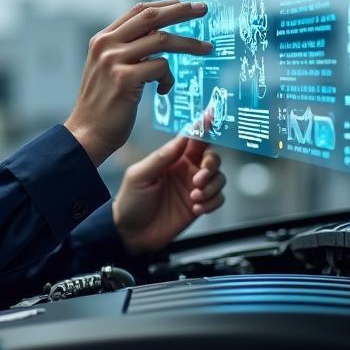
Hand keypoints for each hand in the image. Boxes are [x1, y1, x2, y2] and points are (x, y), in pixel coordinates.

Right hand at [64, 0, 211, 165]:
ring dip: (189, 44)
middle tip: (203, 9)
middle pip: (151, 17)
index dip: (164, 5)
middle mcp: (106, 45)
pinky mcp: (125, 79)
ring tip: (206, 48)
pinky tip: (163, 90)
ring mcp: (114, 60)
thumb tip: (158, 35)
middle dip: (181, 11)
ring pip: (162, 40)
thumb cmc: (103, 105)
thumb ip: (127, 50)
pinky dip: (169, 78)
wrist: (86, 134)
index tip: (185, 4)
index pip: (137, 11)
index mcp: (102, 39)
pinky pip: (161, 67)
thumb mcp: (108, 69)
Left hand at [112, 133, 225, 254]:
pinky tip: (196, 208)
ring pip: (219, 178)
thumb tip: (182, 138)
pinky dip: (212, 202)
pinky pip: (218, 199)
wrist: (131, 233)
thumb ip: (161, 157)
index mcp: (172, 159)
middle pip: (212, 157)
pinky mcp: (199, 206)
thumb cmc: (131, 201)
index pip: (192, 139)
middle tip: (198, 178)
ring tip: (194, 197)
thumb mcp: (140, 175)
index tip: (213, 115)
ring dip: (211, 187)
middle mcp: (186, 170)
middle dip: (211, 165)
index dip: (204, 126)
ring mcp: (193, 188)